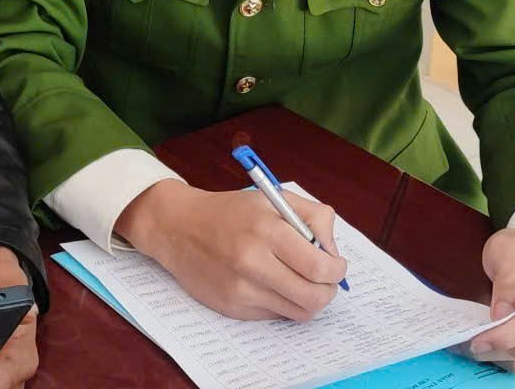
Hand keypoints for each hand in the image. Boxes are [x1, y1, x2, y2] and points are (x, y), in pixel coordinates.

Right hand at [115, 181, 347, 321]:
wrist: (177, 227)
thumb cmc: (229, 211)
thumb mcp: (272, 199)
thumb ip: (312, 217)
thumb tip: (333, 252)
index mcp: (266, 229)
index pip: (318, 266)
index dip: (336, 270)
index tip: (337, 265)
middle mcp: (252, 262)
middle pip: (313, 296)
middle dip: (328, 290)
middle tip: (326, 280)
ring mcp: (241, 289)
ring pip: (298, 312)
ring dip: (309, 300)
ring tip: (301, 282)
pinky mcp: (232, 308)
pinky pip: (275, 316)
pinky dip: (282, 303)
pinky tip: (272, 284)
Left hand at [470, 229, 514, 372]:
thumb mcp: (507, 249)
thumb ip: (507, 279)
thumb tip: (502, 315)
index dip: (508, 335)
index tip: (479, 340)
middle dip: (500, 347)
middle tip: (471, 343)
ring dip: (504, 355)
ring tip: (480, 342)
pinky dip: (514, 355)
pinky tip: (496, 342)